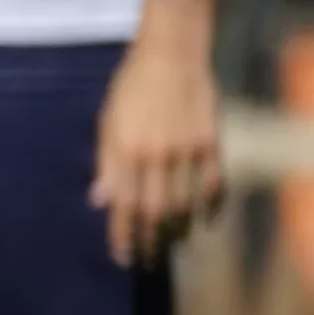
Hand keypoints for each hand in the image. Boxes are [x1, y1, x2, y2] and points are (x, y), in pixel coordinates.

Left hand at [99, 18, 225, 259]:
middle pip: (153, 212)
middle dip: (149, 241)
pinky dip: (211, 207)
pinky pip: (214, 184)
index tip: (122, 256)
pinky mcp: (211, 142)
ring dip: (178, 230)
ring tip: (172, 245)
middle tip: (148, 259)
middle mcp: (155, 155)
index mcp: (124, 151)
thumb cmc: (130, 88)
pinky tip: (205, 222)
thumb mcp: (107, 122)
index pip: (122, 206)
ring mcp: (186, 150)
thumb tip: (99, 202)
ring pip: (185, 204)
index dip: (122, 235)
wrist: (171, 55)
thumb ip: (106, 163)